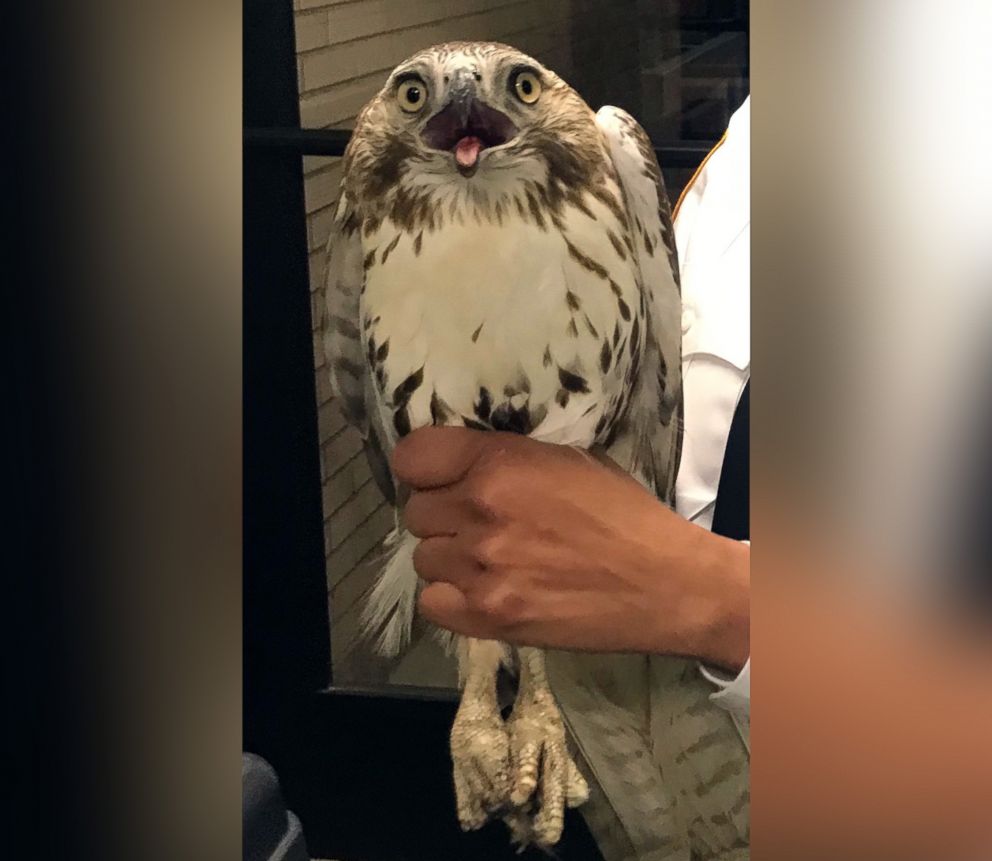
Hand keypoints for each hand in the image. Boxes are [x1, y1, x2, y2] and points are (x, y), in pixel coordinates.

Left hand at [392, 427, 748, 669]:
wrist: (667, 584)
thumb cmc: (623, 514)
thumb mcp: (569, 461)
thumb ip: (508, 458)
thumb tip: (463, 466)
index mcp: (501, 465)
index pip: (412, 458)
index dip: (426, 468)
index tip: (443, 477)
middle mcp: (480, 514)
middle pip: (416, 511)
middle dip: (445, 514)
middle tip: (483, 523)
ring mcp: (480, 570)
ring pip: (424, 557)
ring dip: (451, 557)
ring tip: (493, 561)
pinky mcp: (487, 618)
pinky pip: (432, 602)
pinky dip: (452, 597)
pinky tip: (486, 590)